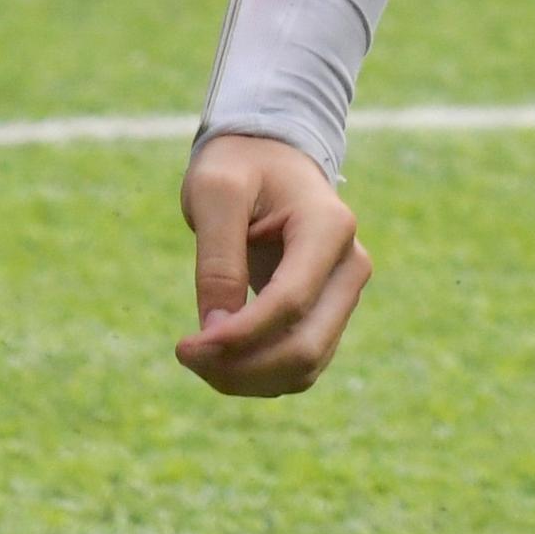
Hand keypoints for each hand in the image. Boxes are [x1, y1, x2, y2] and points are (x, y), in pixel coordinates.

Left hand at [175, 132, 371, 396]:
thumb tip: (216, 333)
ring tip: (195, 355)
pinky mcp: (328, 313)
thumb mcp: (215, 192)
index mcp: (329, 225)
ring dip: (247, 378)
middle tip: (185, 353)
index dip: (240, 335)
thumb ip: (217, 259)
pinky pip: (300, 365)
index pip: (290, 302)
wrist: (268, 155)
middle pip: (306, 347)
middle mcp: (349, 265)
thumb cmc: (239, 165)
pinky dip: (258, 374)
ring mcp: (344, 293)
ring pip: (305, 366)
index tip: (186, 345)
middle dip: (241, 367)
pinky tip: (218, 356)